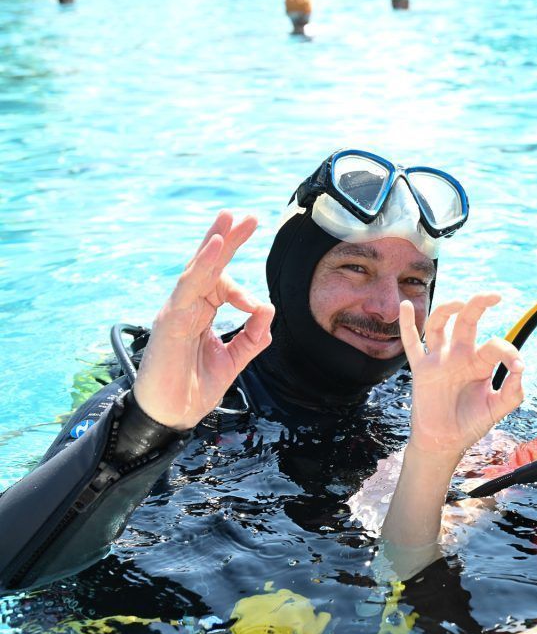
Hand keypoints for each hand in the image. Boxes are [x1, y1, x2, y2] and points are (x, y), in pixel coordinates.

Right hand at [133, 212, 274, 429]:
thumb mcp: (235, 359)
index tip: (257, 307)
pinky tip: (214, 248)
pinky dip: (201, 266)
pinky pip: (187, 287)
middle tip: (246, 217)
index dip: (242, 290)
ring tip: (229, 219)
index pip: (221, 283)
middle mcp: (188, 307)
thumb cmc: (195, 387)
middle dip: (227, 239)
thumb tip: (268, 306)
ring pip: (196, 270)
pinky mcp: (171, 321)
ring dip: (213, 243)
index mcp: (201, 313)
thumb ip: (253, 335)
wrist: (173, 416)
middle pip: (208, 265)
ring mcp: (177, 311)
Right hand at [398, 293, 524, 461]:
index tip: (518, 367)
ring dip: (447, 310)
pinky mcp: (421, 369)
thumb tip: (520, 368)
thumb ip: (513, 391)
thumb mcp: (497, 408)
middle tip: (494, 295)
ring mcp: (439, 360)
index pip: (495, 345)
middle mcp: (459, 355)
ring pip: (439, 325)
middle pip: (467, 321)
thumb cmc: (470, 424)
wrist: (444, 443)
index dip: (509, 352)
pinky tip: (404, 306)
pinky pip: (411, 344)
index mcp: (480, 362)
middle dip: (479, 305)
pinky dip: (406, 325)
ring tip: (460, 303)